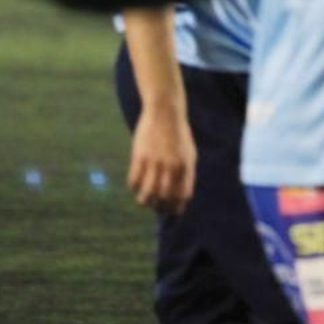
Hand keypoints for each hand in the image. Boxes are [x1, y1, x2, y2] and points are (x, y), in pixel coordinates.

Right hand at [127, 100, 195, 214]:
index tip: (172, 211)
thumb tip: (181, 195)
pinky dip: (134, 187)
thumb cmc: (178, 134)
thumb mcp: (189, 152)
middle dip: (159, 207)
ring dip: (145, 201)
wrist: (165, 112)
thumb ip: (186, 173)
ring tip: (144, 200)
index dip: (177, 207)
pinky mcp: (139, 156)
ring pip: (147, 193)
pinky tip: (135, 186)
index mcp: (186, 166)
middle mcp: (172, 166)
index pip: (183, 195)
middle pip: (164, 198)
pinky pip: (133, 181)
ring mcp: (155, 162)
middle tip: (156, 207)